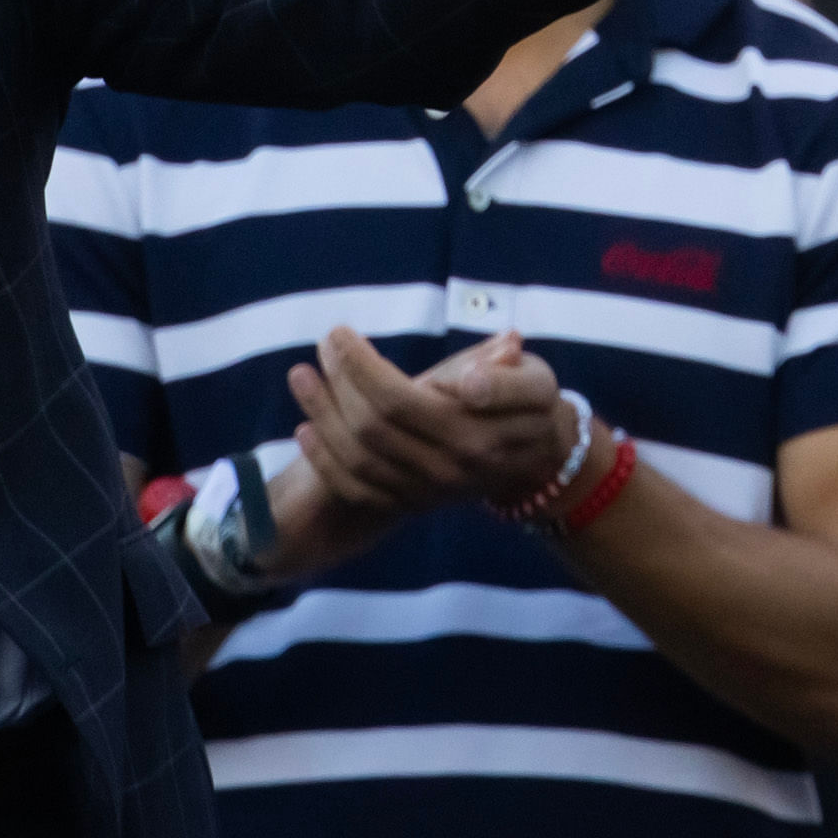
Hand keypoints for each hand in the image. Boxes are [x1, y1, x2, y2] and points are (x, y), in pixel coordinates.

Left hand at [281, 327, 572, 545]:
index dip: (361, 368)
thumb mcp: (535, 380)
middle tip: (324, 341)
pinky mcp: (411, 504)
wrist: (536, 457)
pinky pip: (357, 491)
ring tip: (300, 375)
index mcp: (474, 434)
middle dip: (338, 381)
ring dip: (322, 416)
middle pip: (372, 428)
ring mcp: (426, 492)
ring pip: (358, 460)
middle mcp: (446, 470)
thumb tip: (467, 384)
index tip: (339, 333)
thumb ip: (504, 378)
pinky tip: (305, 429)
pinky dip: (326, 463)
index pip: (400, 401)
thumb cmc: (529, 402)